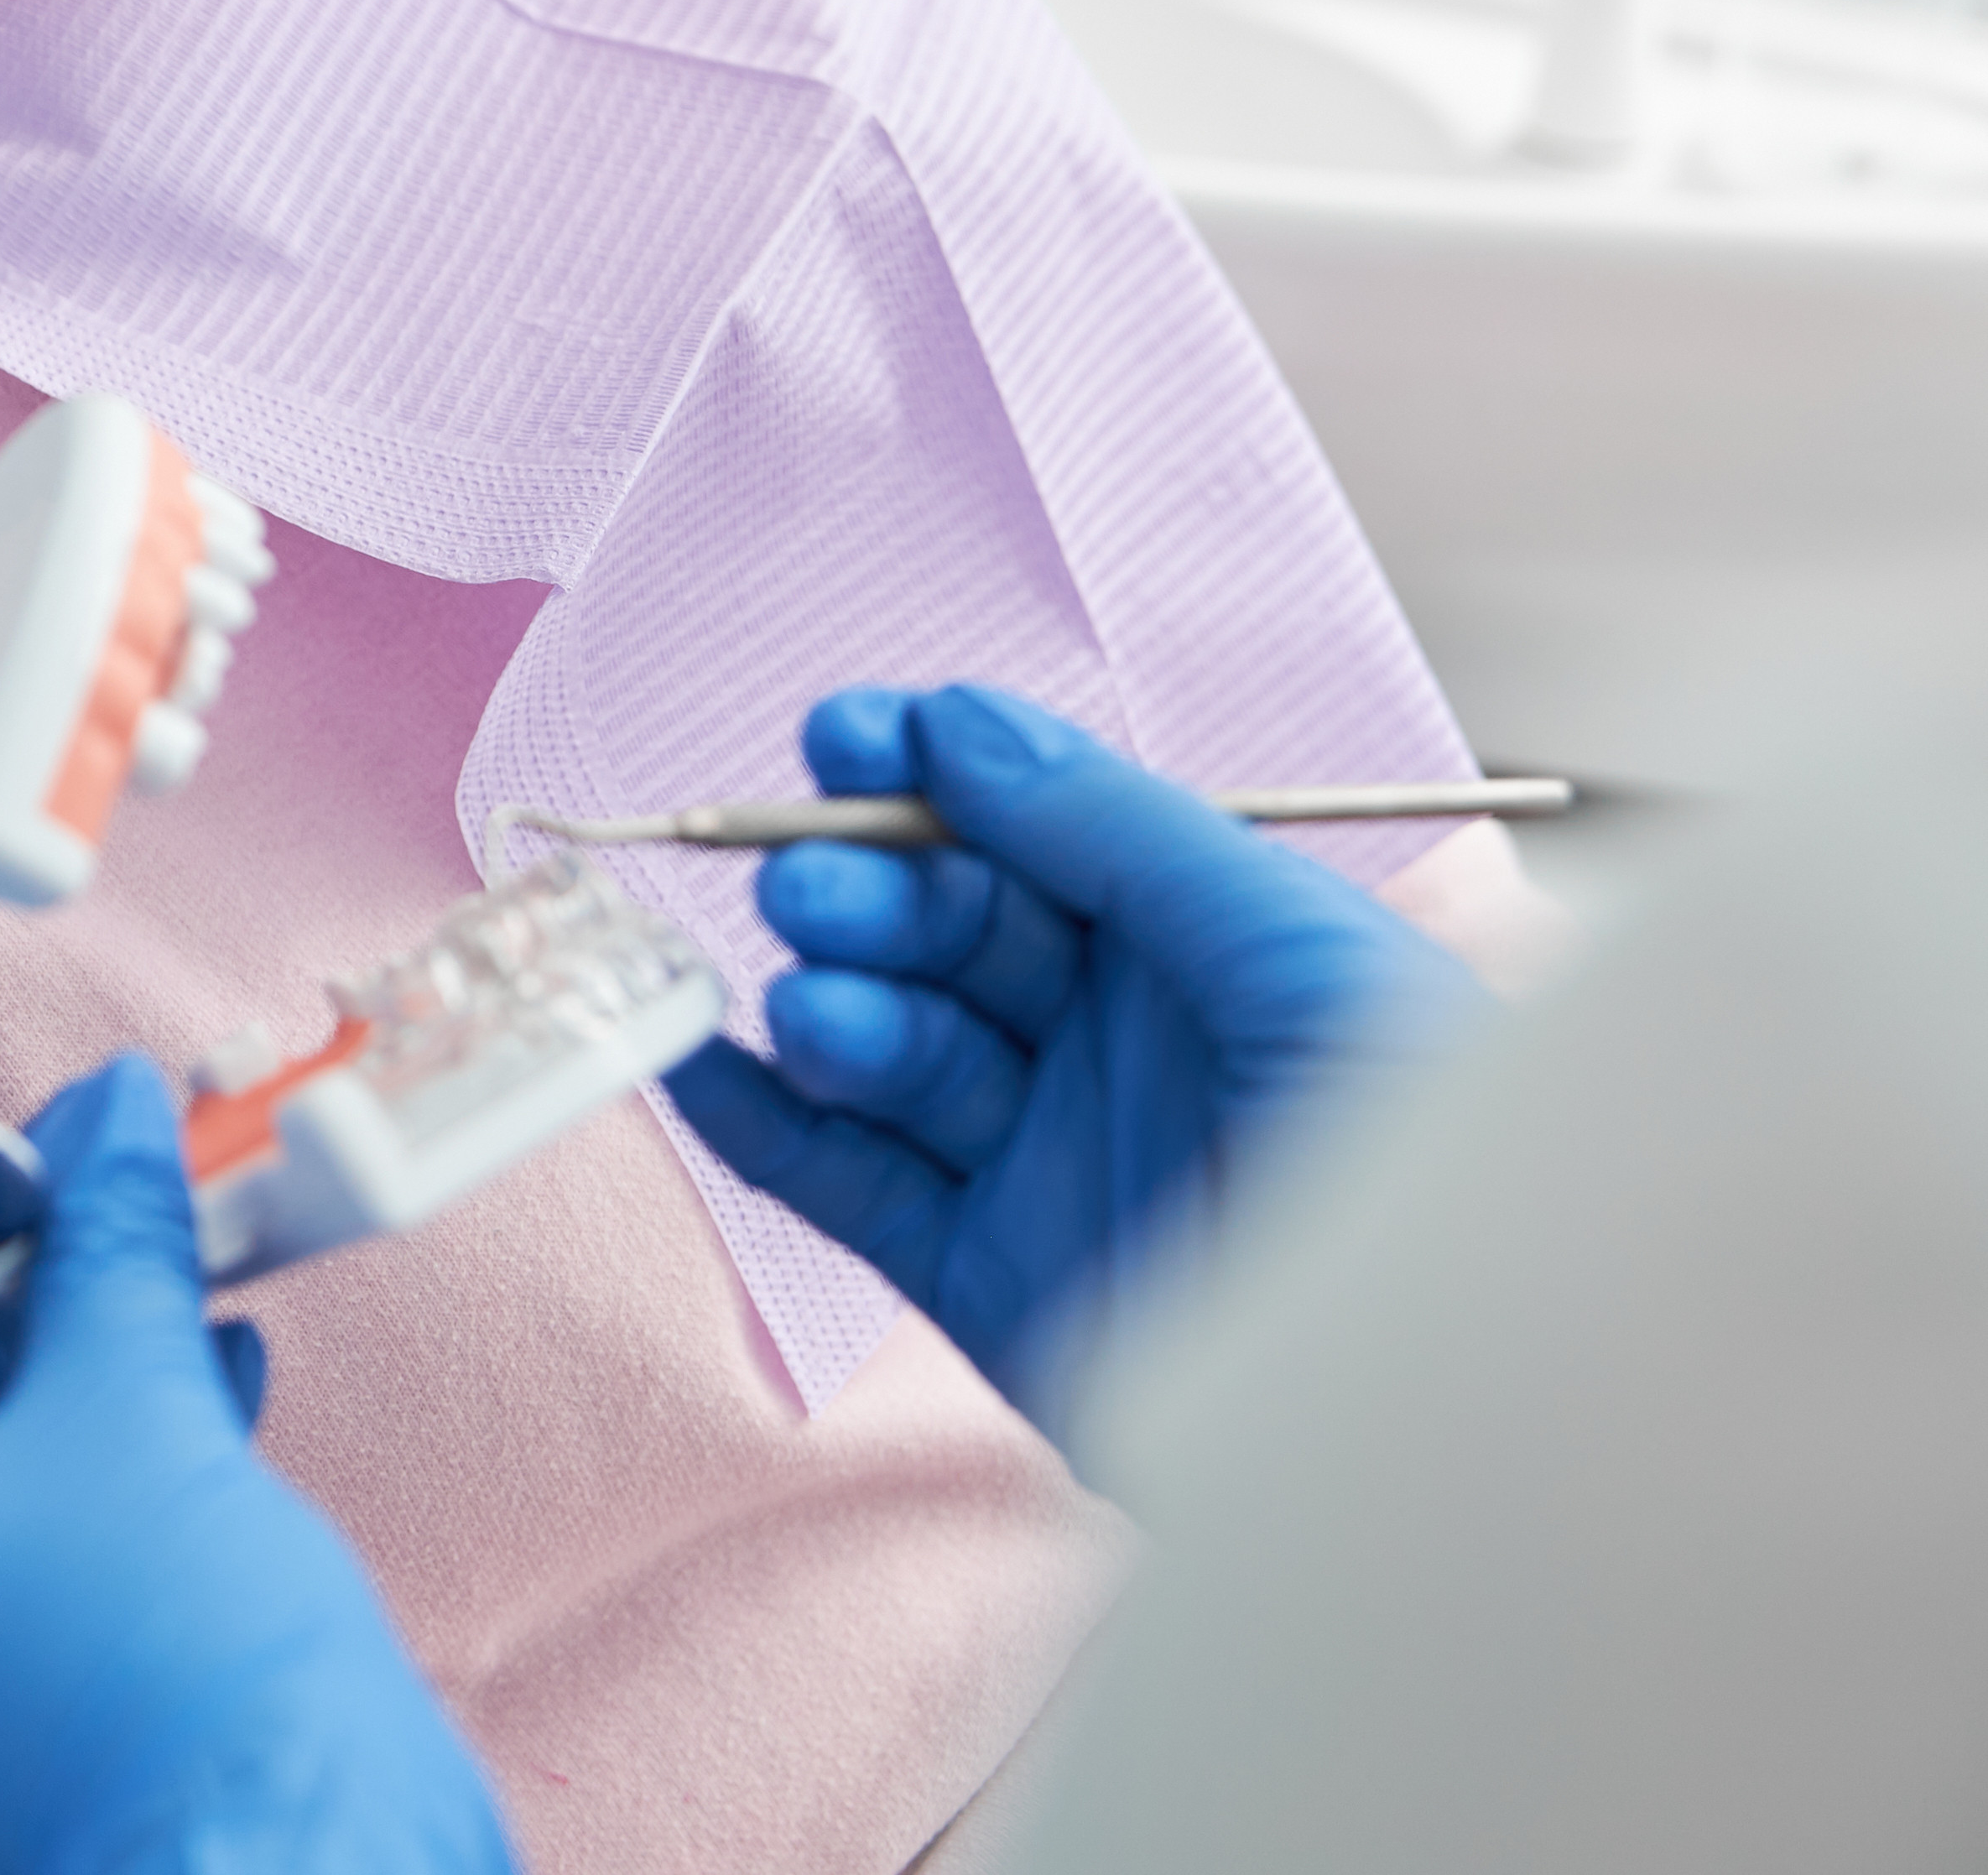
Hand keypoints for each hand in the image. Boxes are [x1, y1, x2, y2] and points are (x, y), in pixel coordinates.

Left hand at [0, 1045, 514, 1874]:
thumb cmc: (178, 1685)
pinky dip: (119, 1432)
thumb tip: (105, 1117)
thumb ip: (110, 1250)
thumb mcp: (136, 1416)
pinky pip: (47, 1531)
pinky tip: (217, 1358)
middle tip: (72, 1132)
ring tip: (165, 1218)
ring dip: (71, 1324)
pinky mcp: (35, 1712)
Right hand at [666, 683, 1481, 1442]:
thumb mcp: (1306, 962)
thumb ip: (1125, 836)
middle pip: (948, 929)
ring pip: (892, 1048)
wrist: (1450, 1429)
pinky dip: (762, 1123)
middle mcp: (1120, 1040)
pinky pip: (845, 1184)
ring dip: (830, 1007)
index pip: (1041, 828)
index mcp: (1210, 946)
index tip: (844, 738)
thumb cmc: (1432, 1175)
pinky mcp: (985, 1277)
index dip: (935, 776)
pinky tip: (705, 1066)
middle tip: (813, 892)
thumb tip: (960, 728)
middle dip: (869, 891)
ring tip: (821, 1015)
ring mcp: (1046, 1157)